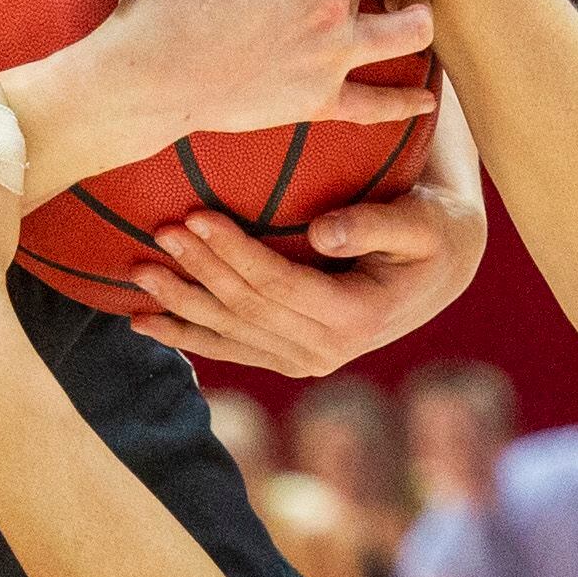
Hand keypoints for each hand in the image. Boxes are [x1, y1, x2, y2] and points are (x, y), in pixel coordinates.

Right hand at [82, 0, 435, 157]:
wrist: (147, 78)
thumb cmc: (160, 1)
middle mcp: (333, 0)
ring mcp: (333, 54)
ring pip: (407, 29)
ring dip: (418, 12)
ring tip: (416, 4)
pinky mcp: (322, 101)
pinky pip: (377, 105)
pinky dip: (406, 103)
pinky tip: (427, 100)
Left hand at [136, 162, 487, 375]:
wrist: (440, 269)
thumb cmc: (430, 232)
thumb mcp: (421, 221)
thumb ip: (376, 224)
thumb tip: (325, 233)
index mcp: (358, 317)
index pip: (281, 285)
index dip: (235, 253)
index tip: (196, 214)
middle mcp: (329, 351)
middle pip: (248, 309)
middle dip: (201, 271)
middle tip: (159, 231)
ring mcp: (307, 362)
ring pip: (230, 333)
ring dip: (181, 305)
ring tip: (137, 272)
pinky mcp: (289, 359)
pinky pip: (230, 349)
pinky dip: (185, 336)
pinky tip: (143, 324)